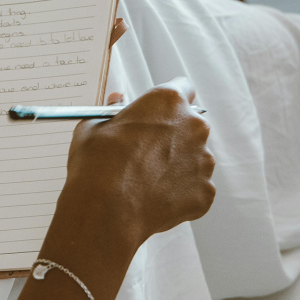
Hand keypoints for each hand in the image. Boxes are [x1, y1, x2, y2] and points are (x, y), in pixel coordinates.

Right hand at [20, 78, 213, 299]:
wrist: (106, 211)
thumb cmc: (97, 164)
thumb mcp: (94, 126)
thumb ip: (112, 110)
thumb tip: (118, 100)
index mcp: (167, 102)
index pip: (182, 87)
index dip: (168, 100)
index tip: (158, 110)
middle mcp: (193, 127)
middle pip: (190, 124)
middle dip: (172, 134)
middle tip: (145, 149)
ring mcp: (203, 161)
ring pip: (194, 157)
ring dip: (177, 163)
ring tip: (146, 179)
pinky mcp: (205, 192)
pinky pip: (194, 187)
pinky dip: (179, 191)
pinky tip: (154, 197)